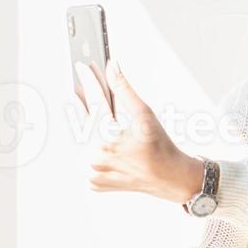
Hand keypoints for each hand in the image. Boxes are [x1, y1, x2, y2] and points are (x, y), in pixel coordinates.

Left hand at [78, 59, 204, 203]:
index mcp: (109, 140)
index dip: (89, 80)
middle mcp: (97, 159)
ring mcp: (93, 172)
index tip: (81, 66)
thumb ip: (124, 89)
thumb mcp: (144, 114)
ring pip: (81, 139)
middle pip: (83, 120)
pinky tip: (89, 128)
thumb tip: (112, 67)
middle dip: (80, 99)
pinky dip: (86, 142)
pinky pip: (84, 156)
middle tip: (77, 82)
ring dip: (82, 120)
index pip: (95, 102)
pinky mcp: (93, 181)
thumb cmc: (160, 147)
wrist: (169, 177)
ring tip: (80, 101)